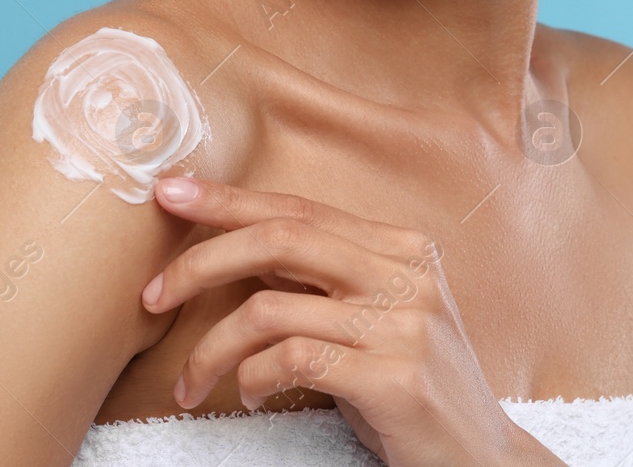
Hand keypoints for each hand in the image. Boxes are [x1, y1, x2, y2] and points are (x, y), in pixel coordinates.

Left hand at [140, 176, 542, 466]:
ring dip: (211, 349)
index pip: (298, 209)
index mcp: (401, 247)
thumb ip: (321, 279)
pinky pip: (292, 361)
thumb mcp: (374, 319)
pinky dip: (252, 378)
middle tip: (151, 295)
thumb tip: (238, 244)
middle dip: (201, 261)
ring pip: (270, 310)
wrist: (481, 460)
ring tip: (193, 381)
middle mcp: (407, 274)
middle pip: (279, 240)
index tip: (169, 192)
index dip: (227, 199)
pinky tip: (249, 396)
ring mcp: (405, 324)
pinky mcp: (395, 378)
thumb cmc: (412, 389)